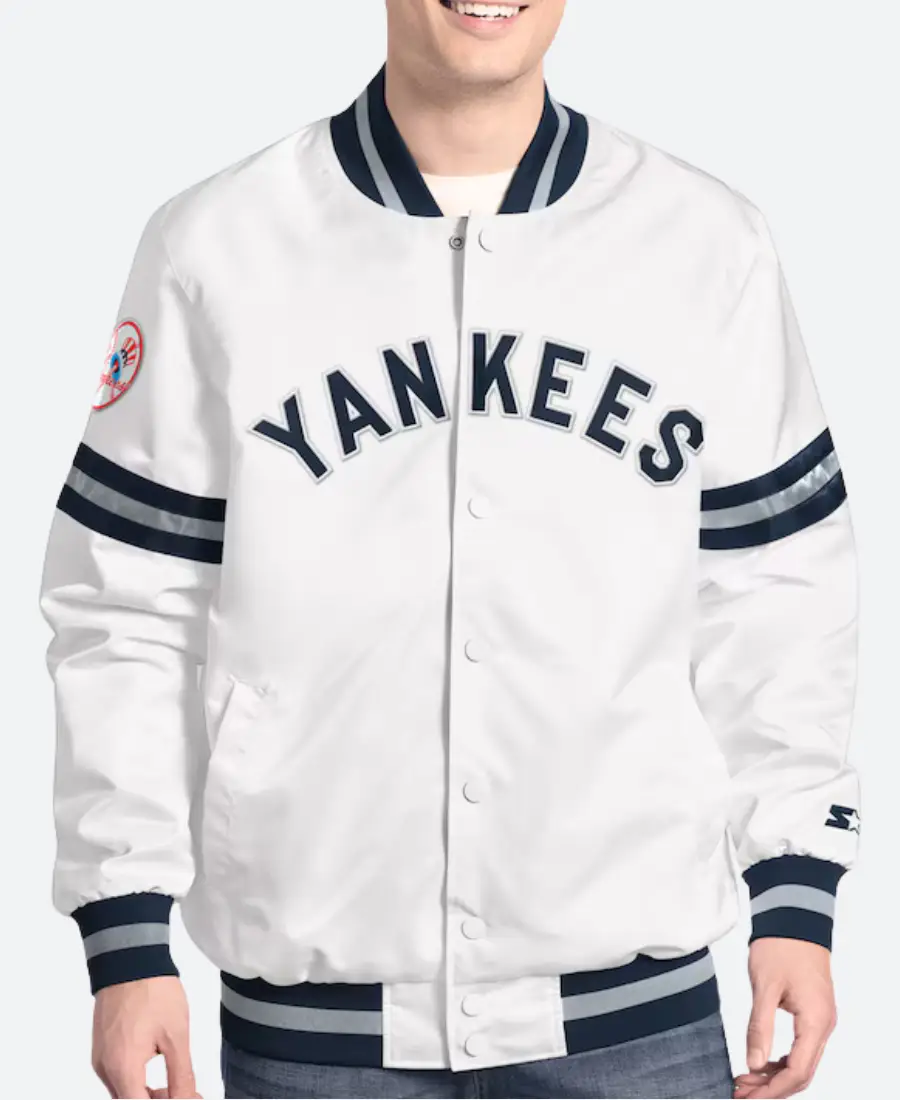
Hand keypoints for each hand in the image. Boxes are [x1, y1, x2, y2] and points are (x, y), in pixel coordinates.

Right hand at [91, 976, 200, 1098]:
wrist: (130, 959)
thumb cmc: (153, 992)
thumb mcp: (176, 1036)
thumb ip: (181, 1076)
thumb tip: (186, 1098)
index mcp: (122, 1069)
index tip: (186, 1097)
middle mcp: (105, 1068)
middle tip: (187, 1091)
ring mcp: (101, 1057)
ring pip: (123, 1091)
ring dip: (147, 1094)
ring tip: (176, 1082)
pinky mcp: (102, 1046)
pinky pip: (118, 1075)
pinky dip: (137, 1079)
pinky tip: (158, 1069)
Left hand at [734, 938, 836, 1097]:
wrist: (794, 919)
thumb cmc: (781, 947)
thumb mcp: (765, 986)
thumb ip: (759, 1026)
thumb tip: (753, 1064)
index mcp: (816, 1022)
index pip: (797, 1071)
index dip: (772, 1090)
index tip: (747, 1098)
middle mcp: (823, 1026)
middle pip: (802, 1074)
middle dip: (772, 1089)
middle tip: (741, 1094)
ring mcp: (820, 1021)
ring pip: (802, 1063)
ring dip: (775, 1077)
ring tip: (745, 1082)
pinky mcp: (812, 1014)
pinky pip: (800, 1049)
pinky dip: (780, 1061)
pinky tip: (760, 1064)